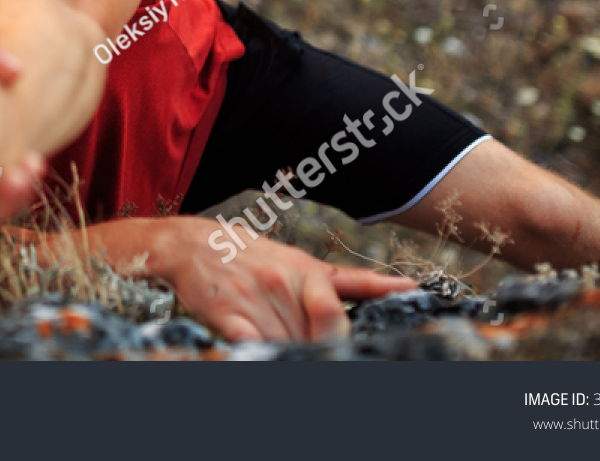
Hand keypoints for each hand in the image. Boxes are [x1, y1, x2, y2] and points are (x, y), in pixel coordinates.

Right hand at [144, 217, 416, 341]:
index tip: (351, 354)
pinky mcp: (227, 314)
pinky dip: (261, 355)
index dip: (338, 339)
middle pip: (312, 339)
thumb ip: (352, 281)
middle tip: (314, 354)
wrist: (191, 243)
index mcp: (307, 272)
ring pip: (285, 346)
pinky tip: (263, 354)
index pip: (334, 313)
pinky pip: (252, 346)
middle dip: (315, 352)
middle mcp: (282, 284)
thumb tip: (408, 286)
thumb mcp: (302, 261)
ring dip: (288, 353)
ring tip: (284, 347)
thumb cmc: (252, 255)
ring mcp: (254, 299)